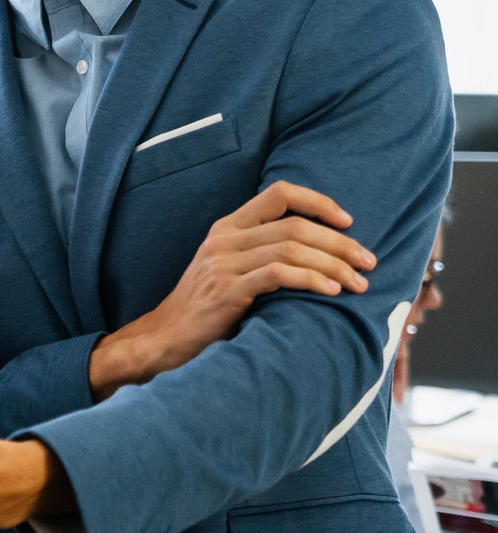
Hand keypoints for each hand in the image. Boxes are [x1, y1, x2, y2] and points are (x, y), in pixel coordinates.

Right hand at [90, 181, 373, 399]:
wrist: (164, 338)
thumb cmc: (205, 307)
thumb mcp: (227, 268)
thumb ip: (259, 251)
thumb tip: (318, 249)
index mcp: (226, 227)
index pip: (279, 194)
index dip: (318, 202)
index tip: (348, 223)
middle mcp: (224, 239)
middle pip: (296, 226)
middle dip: (340, 244)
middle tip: (368, 262)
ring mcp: (222, 264)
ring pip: (292, 249)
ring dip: (334, 265)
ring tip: (357, 283)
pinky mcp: (227, 290)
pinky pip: (279, 275)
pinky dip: (312, 280)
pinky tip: (331, 291)